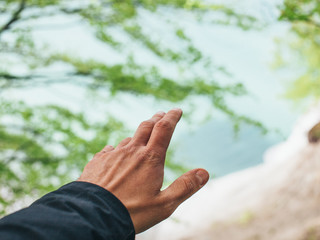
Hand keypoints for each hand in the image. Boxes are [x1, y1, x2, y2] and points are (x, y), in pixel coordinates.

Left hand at [78, 108, 208, 232]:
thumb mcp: (164, 204)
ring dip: (138, 134)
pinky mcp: (97, 162)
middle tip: (161, 114)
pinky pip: (109, 149)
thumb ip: (185, 187)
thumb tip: (205, 172)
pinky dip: (117, 148)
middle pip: (146, 127)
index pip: (164, 129)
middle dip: (156, 119)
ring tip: (141, 136)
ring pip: (128, 138)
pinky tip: (114, 150)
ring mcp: (112, 155)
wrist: (92, 215)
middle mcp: (131, 151)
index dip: (172, 117)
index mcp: (150, 159)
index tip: (177, 110)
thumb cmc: (131, 212)